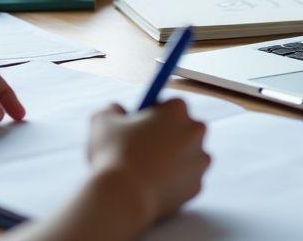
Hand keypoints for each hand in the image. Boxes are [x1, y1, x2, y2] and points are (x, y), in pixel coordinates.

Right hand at [85, 99, 209, 228]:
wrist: (123, 198)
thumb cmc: (113, 154)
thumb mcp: (102, 121)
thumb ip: (111, 109)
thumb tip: (116, 110)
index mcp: (177, 109)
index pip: (168, 104)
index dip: (151, 114)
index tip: (139, 125)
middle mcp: (195, 132)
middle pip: (182, 128)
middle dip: (166, 135)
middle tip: (142, 147)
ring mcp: (200, 160)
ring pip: (186, 154)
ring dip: (171, 158)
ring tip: (145, 168)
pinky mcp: (197, 186)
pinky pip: (184, 179)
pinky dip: (172, 181)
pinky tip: (152, 184)